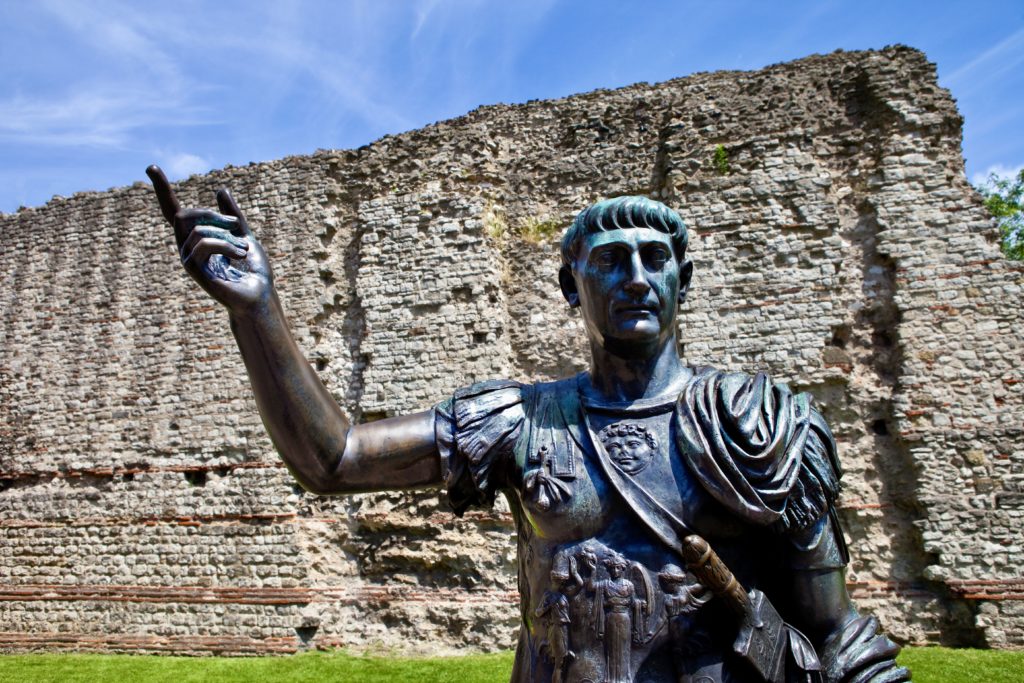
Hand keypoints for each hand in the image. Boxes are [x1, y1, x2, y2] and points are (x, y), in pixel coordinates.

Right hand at [147, 165, 273, 313]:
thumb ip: (232, 216)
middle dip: (212, 214)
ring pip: (198, 229)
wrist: (260, 295)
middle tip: (236, 225)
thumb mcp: (244, 235)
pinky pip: (203, 243)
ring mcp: (188, 260)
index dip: (162, 189)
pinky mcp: (195, 271)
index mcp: (196, 238)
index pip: (173, 210)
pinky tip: (240, 254)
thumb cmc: (253, 270)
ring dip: (227, 234)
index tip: (151, 167)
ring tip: (243, 249)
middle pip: (184, 215)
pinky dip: (225, 244)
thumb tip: (221, 190)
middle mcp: (187, 248)